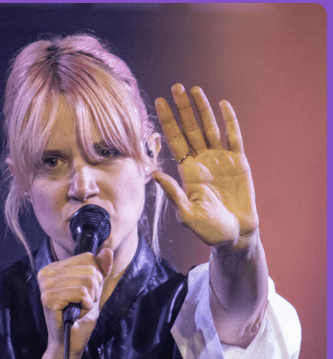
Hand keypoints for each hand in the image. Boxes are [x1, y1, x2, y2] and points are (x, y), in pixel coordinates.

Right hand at [38, 249, 112, 358]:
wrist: (69, 343)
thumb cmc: (80, 316)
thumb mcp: (94, 288)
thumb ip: (100, 268)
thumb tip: (108, 250)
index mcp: (54, 267)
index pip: (88, 257)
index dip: (95, 277)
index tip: (85, 293)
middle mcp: (46, 273)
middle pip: (90, 269)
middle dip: (94, 290)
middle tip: (82, 304)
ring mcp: (45, 285)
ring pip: (88, 281)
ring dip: (90, 299)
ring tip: (78, 309)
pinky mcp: (48, 298)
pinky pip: (82, 293)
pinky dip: (86, 306)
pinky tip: (75, 314)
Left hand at [152, 84, 258, 247]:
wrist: (236, 235)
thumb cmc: (209, 229)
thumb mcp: (187, 214)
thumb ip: (172, 193)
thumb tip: (154, 173)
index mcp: (187, 171)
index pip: (175, 141)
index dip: (167, 121)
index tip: (159, 102)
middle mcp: (202, 161)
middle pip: (190, 129)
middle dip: (183, 109)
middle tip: (175, 88)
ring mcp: (221, 160)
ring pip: (210, 128)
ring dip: (203, 109)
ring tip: (194, 90)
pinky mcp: (239, 162)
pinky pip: (234, 137)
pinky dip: (230, 121)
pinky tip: (223, 105)